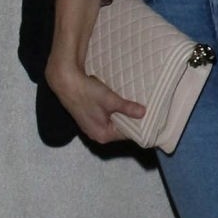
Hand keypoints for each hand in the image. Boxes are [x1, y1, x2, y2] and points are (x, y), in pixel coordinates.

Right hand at [46, 0, 146, 144]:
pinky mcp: (90, 117)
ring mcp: (92, 126)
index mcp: (103, 134)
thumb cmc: (87, 93)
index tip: (152, 118)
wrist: (65, 82)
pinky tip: (122, 102)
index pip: (128, 135)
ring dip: (124, 114)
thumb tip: (144, 113)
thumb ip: (127, 108)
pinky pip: (108, 117)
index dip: (140, 126)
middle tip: (147, 110)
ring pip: (115, 122)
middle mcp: (97, 134)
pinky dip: (115, 111)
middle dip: (132, 119)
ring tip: (137, 105)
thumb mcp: (110, 100)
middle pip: (121, 129)